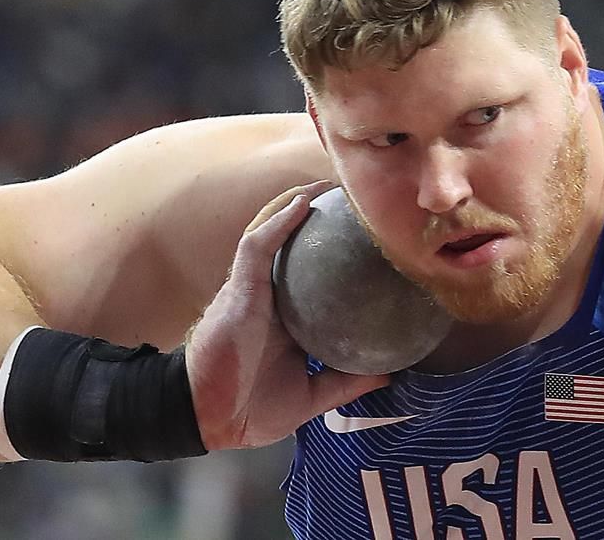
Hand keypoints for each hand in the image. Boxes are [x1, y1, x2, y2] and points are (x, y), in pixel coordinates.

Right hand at [186, 181, 390, 449]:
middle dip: (323, 225)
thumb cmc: (251, 407)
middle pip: (299, 252)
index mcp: (289, 322)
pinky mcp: (240, 287)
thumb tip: (391, 374)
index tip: (373, 246)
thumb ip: (347, 382)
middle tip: (357, 203)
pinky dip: (280, 221)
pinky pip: (259, 245)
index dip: (340, 260)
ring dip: (301, 207)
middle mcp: (273, 299)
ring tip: (332, 185)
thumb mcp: (311, 396)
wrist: (212, 418)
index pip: (318, 282)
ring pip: (278, 236)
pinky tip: (304, 201)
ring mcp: (254, 290)